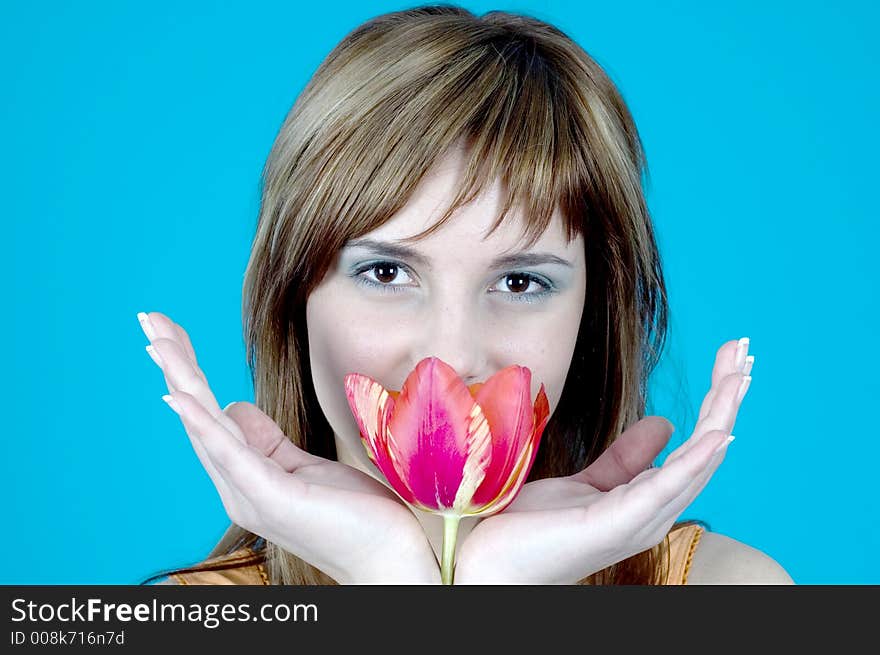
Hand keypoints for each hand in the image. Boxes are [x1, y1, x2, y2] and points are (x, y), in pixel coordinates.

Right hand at [137, 311, 440, 584]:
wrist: (386, 557)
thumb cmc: (351, 513)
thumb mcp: (303, 464)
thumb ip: (267, 440)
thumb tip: (234, 406)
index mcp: (245, 475)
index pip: (209, 414)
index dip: (189, 372)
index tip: (171, 331)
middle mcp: (237, 486)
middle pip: (197, 414)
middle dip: (174, 365)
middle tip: (148, 318)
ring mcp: (249, 495)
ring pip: (205, 427)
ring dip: (180, 381)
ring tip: (157, 342)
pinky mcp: (269, 499)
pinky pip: (229, 455)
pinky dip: (202, 423)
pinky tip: (180, 396)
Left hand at [454, 338, 753, 583]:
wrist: (494, 566)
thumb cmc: (534, 531)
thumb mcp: (586, 482)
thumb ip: (625, 458)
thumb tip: (664, 423)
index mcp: (648, 501)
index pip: (695, 445)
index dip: (714, 403)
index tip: (729, 361)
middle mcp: (654, 512)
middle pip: (706, 450)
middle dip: (726, 399)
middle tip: (743, 352)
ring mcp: (640, 520)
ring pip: (696, 463)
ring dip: (720, 416)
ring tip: (739, 375)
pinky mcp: (618, 523)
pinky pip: (666, 488)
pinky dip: (695, 460)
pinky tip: (717, 432)